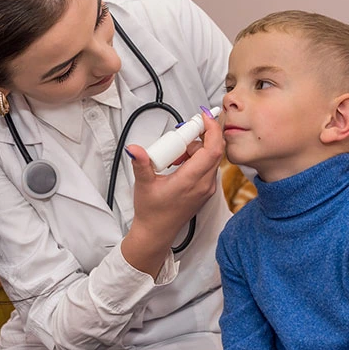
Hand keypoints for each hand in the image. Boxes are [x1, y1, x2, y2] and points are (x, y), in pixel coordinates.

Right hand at [122, 112, 223, 275]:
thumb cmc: (152, 212)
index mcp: (191, 181)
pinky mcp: (204, 190)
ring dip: (196, 148)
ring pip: (211, 158)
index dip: (212, 130)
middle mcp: (204, 184)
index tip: (204, 116)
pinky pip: (207, 166)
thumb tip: (134, 148)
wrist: (156, 232)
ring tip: (175, 154)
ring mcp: (206, 188)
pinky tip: (179, 162)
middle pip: (214, 151)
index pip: (212, 150)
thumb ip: (141, 163)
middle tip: (183, 131)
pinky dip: (197, 158)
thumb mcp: (143, 184)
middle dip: (201, 136)